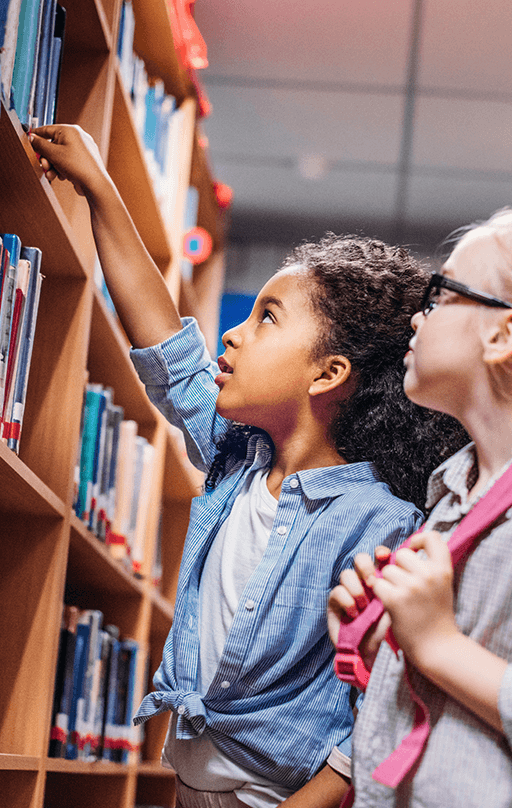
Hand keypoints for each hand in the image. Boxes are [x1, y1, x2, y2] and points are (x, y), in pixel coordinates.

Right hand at [29, 124, 107, 197]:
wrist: (95, 184)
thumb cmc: (79, 167)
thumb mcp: (53, 154)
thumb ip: (40, 144)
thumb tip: (32, 138)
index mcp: (70, 130)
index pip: (47, 129)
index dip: (36, 136)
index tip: (29, 142)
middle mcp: (77, 138)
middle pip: (52, 145)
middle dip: (45, 157)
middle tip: (43, 165)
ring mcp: (81, 150)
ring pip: (59, 155)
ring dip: (52, 166)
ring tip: (51, 174)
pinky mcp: (83, 161)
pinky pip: (67, 162)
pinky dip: (61, 169)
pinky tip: (60, 176)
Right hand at [327, 546, 391, 670]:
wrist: (373, 657)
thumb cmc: (388, 633)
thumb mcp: (396, 608)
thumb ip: (395, 588)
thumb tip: (397, 569)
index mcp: (381, 580)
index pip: (378, 558)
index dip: (380, 552)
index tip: (385, 556)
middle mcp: (364, 583)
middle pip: (360, 559)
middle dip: (365, 565)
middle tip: (372, 581)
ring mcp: (348, 592)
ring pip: (347, 574)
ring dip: (356, 587)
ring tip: (364, 605)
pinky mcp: (334, 604)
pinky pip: (336, 591)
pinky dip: (346, 600)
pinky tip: (355, 614)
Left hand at [371, 531, 458, 668]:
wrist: (437, 647)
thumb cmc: (437, 614)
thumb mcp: (442, 584)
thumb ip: (430, 565)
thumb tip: (408, 546)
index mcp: (443, 569)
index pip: (432, 536)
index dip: (419, 539)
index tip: (414, 552)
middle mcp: (428, 575)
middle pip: (401, 554)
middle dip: (399, 568)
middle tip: (407, 587)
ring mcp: (411, 587)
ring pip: (386, 570)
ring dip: (389, 583)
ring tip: (402, 599)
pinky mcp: (394, 599)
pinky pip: (378, 585)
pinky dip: (381, 594)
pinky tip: (392, 605)